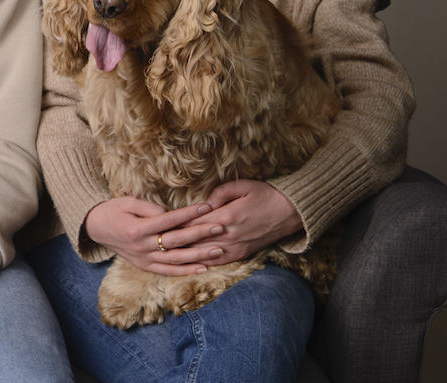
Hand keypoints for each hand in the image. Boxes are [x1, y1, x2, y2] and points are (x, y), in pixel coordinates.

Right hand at [84, 196, 226, 275]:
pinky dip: (186, 271)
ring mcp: (144, 259)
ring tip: (219, 250)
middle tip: (220, 227)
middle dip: (201, 234)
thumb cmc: (113, 210)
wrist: (95, 228)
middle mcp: (142, 246)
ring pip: (176, 259)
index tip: (207, 207)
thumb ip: (148, 207)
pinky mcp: (145, 266)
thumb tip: (169, 213)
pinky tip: (202, 268)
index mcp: (138, 229)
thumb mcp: (127, 202)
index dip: (189, 213)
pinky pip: (168, 271)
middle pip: (177, 241)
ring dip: (199, 256)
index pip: (169, 220)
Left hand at [170, 180, 302, 265]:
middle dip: (176, 240)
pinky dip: (203, 261)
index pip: (194, 222)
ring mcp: (236, 247)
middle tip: (156, 239)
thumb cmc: (266, 195)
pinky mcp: (242, 254)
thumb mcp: (243, 185)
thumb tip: (205, 202)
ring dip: (186, 252)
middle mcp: (229, 235)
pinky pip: (218, 261)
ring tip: (166, 251)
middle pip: (195, 239)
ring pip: (204, 252)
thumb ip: (220, 192)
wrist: (290, 212)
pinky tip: (190, 261)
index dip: (176, 223)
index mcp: (227, 216)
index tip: (160, 223)